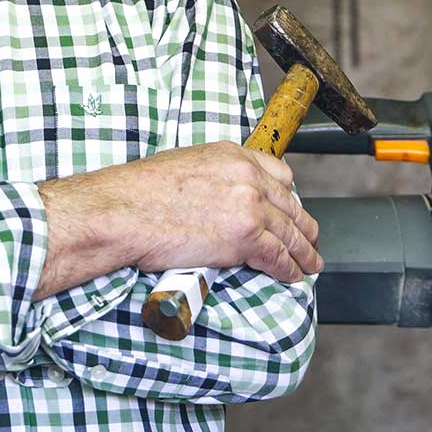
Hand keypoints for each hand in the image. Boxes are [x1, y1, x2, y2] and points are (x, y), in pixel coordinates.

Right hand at [36, 141, 320, 298]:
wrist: (123, 211)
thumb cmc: (137, 193)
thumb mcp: (180, 167)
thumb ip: (210, 178)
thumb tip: (215, 199)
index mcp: (231, 155)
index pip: (278, 173)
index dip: (288, 196)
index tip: (289, 208)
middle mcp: (247, 176)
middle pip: (291, 205)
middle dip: (303, 226)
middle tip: (308, 240)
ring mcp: (250, 206)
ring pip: (291, 233)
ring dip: (304, 252)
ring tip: (309, 264)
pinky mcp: (247, 236)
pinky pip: (279, 257)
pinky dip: (290, 269)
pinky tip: (292, 276)